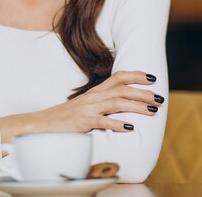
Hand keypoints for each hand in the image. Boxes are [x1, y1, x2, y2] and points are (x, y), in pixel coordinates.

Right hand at [0, 71, 163, 140]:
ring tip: (153, 111)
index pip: (118, 77)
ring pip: (116, 103)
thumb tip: (123, 104)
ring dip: (137, 106)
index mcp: (95, 92)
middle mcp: (93, 97)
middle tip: (160, 99)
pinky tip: (130, 128)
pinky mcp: (82, 122)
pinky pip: (102, 121)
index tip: (152, 78)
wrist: (41, 124)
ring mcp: (87, 109)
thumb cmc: (66, 117)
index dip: (136, 75)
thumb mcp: (86, 106)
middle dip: (143, 93)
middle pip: (122, 90)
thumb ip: (102, 103)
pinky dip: (117, 123)